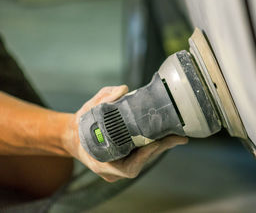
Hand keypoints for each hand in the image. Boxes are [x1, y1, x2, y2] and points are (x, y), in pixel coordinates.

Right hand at [63, 85, 187, 181]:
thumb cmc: (82, 125)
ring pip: (144, 160)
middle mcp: (113, 169)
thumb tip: (123, 89)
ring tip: (176, 136)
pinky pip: (142, 156)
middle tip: (177, 137)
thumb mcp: (89, 108)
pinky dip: (154, 146)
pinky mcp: (126, 161)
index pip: (128, 167)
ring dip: (160, 148)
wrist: (74, 136)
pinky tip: (166, 136)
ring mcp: (119, 168)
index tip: (155, 143)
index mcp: (101, 162)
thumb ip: (104, 98)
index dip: (144, 156)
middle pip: (142, 162)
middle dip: (160, 149)